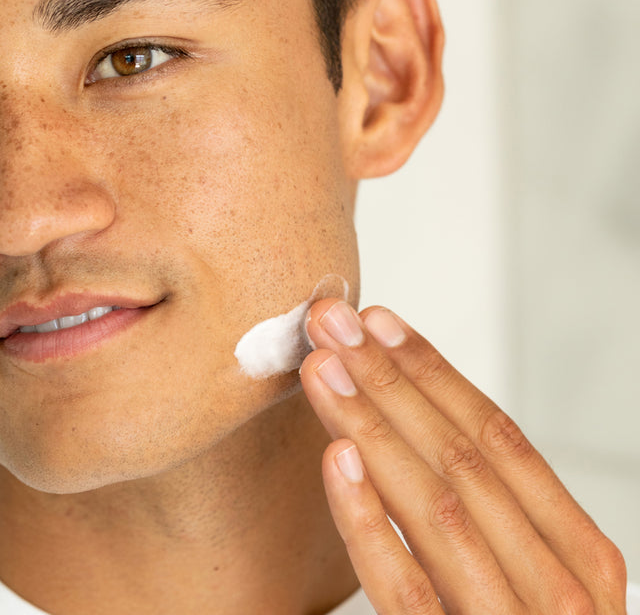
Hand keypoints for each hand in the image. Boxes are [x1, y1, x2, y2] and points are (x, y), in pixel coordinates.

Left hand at [300, 300, 626, 613]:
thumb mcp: (527, 566)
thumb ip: (488, 503)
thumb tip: (411, 411)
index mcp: (580, 552)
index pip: (498, 434)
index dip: (433, 371)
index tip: (379, 322)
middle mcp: (561, 588)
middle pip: (462, 457)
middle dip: (391, 381)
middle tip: (334, 325)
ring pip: (434, 506)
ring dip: (371, 428)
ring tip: (323, 370)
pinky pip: (406, 588)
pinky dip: (368, 519)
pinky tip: (335, 460)